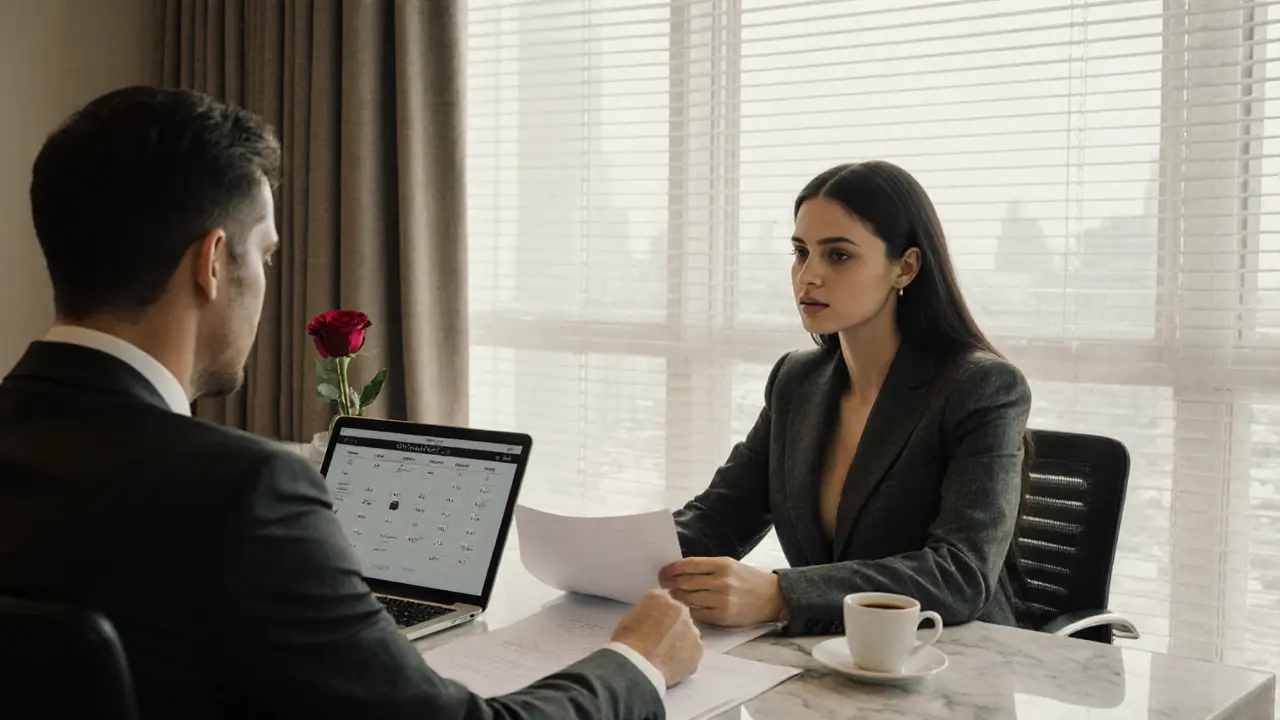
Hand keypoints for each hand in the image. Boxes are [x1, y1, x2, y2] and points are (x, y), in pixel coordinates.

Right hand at [611, 589, 703, 686]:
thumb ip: (646, 613)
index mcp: (660, 598)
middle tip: (660, 641)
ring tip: (665, 656)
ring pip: (688, 633)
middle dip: (671, 626)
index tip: (652, 625)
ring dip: (680, 641)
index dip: (657, 614)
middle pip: (678, 615)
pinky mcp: (698, 648)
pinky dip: (686, 657)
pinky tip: (672, 665)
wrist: (639, 666)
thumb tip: (651, 621)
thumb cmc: (627, 643)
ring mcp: (692, 628)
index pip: (662, 601)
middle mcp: (680, 609)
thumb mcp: (630, 618)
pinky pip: (693, 651)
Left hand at [658, 557, 785, 626]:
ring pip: (689, 599)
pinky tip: (684, 608)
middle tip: (662, 584)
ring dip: (676, 598)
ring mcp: (722, 600)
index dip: (672, 568)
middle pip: (686, 582)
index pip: (689, 565)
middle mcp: (721, 581)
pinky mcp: (722, 617)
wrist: (771, 598)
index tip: (663, 571)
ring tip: (671, 596)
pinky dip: (688, 611)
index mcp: (722, 564)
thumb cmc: (747, 580)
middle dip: (670, 583)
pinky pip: (697, 614)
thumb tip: (679, 571)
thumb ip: (707, 568)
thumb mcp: (730, 565)